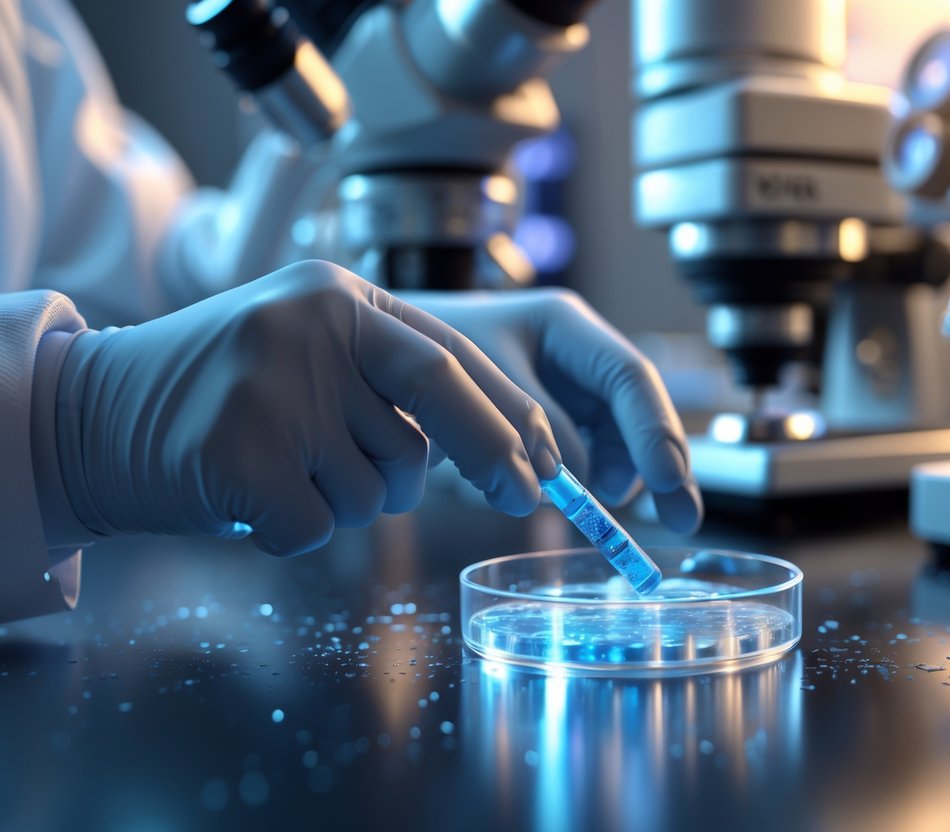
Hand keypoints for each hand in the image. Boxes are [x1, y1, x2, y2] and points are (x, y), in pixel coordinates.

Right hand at [53, 261, 561, 555]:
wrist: (95, 413)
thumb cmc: (223, 391)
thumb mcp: (311, 352)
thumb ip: (391, 379)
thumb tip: (508, 444)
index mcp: (338, 297)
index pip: (451, 358)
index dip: (510, 417)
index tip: (548, 464)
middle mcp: (312, 329)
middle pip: (432, 421)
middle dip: (491, 463)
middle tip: (525, 498)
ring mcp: (276, 390)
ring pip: (379, 487)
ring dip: (350, 500)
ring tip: (286, 467)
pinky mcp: (244, 456)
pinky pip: (322, 526)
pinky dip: (295, 531)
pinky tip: (250, 499)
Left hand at [401, 288, 702, 533]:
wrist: (379, 351)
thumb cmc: (418, 352)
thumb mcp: (475, 384)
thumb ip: (531, 427)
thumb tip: (575, 479)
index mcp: (565, 325)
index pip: (630, 377)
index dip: (654, 431)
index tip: (666, 483)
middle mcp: (579, 352)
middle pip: (640, 409)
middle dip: (665, 464)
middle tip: (685, 521)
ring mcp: (570, 385)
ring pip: (619, 436)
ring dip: (623, 475)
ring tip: (603, 505)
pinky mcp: (556, 416)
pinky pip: (590, 452)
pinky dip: (591, 480)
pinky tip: (582, 496)